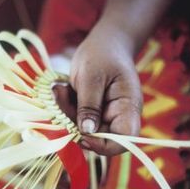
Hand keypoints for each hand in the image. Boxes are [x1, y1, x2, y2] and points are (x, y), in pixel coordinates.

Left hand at [70, 23, 142, 155]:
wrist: (104, 43)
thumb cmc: (102, 55)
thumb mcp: (92, 77)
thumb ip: (89, 105)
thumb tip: (87, 132)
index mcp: (128, 108)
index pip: (123, 140)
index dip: (102, 145)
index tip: (80, 134)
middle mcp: (118, 117)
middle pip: (97, 137)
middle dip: (75, 123)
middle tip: (62, 97)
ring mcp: (104, 115)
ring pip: (82, 129)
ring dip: (67, 113)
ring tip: (61, 89)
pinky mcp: (91, 112)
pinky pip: (75, 119)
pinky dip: (66, 107)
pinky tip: (63, 89)